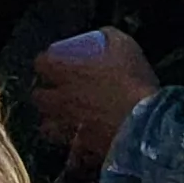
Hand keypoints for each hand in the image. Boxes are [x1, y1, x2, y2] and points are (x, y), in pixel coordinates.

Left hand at [30, 29, 158, 160]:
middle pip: (38, 97)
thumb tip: (103, 34)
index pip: (41, 64)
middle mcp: (61, 101)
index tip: (52, 62)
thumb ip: (110, 36)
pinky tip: (79, 140)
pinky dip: (69, 143)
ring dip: (52, 120)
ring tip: (63, 117)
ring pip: (46, 126)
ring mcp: (68, 127)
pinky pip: (67, 147)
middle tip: (56, 90)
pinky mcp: (79, 148)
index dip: (45, 62)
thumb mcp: (124, 46)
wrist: (145, 123)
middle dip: (44, 93)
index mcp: (67, 73)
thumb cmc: (133, 82)